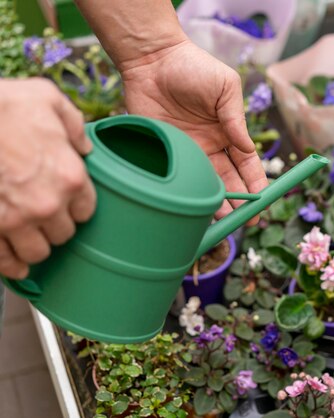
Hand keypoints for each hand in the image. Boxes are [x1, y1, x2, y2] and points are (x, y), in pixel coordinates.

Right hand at [0, 78, 95, 278]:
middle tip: (45, 216)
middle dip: (55, 226)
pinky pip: (4, 260)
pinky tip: (14, 264)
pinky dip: (9, 265)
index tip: (66, 202)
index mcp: (71, 177)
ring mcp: (16, 219)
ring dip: (34, 246)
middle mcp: (48, 204)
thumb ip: (74, 125)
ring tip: (29, 236)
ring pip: (37, 253)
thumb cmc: (3, 103)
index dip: (75, 207)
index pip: (87, 212)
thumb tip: (85, 145)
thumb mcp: (49, 99)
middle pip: (64, 235)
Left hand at [120, 41, 268, 223]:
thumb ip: (236, 119)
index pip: (248, 165)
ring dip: (217, 205)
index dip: (258, 183)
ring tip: (225, 223)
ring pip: (207, 186)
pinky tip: (195, 210)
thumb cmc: (194, 67)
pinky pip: (180, 179)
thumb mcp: (225, 87)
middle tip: (247, 222)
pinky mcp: (166, 153)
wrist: (152, 59)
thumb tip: (249, 149)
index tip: (264, 201)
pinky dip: (188, 195)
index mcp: (230, 132)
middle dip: (241, 203)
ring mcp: (188, 153)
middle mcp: (211, 147)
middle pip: (230, 181)